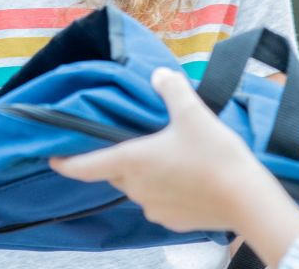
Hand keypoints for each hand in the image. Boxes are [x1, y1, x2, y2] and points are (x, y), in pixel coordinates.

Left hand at [50, 67, 276, 231]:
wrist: (245, 198)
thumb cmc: (214, 154)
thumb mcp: (193, 111)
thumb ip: (172, 89)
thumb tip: (159, 75)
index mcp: (131, 161)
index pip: (85, 165)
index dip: (66, 162)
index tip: (53, 158)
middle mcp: (136, 188)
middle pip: (116, 173)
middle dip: (121, 159)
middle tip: (140, 140)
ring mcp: (153, 209)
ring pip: (139, 188)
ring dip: (146, 175)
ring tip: (172, 158)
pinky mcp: (172, 222)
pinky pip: (159, 203)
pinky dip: (166, 191)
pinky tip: (187, 179)